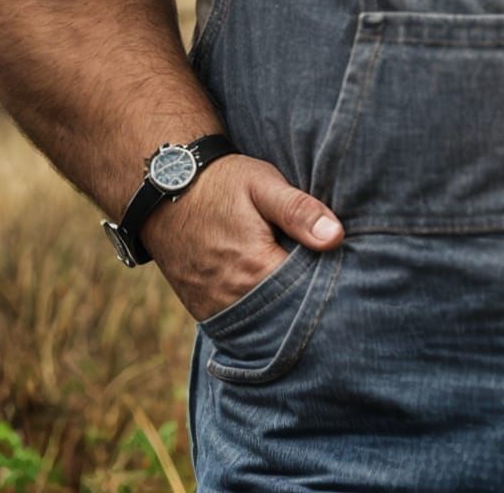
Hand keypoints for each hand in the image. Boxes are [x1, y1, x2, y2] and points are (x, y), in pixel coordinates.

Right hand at [138, 154, 345, 322]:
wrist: (165, 186)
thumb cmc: (221, 182)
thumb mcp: (264, 185)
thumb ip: (299, 212)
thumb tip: (336, 237)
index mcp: (255, 269)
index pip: (307, 293)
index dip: (327, 280)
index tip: (339, 264)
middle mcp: (232, 298)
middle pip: (285, 312)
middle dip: (305, 297)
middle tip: (320, 271)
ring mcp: (213, 307)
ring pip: (262, 320)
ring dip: (280, 307)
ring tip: (296, 282)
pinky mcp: (201, 308)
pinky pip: (238, 321)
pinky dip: (256, 312)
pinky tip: (270, 292)